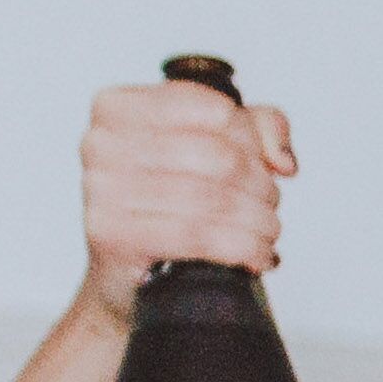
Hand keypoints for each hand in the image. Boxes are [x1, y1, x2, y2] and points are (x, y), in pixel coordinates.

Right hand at [79, 71, 290, 325]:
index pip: (213, 108)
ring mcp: (100, 189)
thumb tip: (282, 161)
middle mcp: (101, 143)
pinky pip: (197, 237)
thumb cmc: (169, 203)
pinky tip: (256, 255)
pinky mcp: (112, 235)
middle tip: (269, 204)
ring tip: (267, 231)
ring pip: (213, 200)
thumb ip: (259, 127)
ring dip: (259, 221)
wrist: (129, 273)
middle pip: (219, 157)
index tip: (261, 164)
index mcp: (118, 107)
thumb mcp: (215, 147)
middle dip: (260, 186)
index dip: (253, 141)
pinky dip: (242, 248)